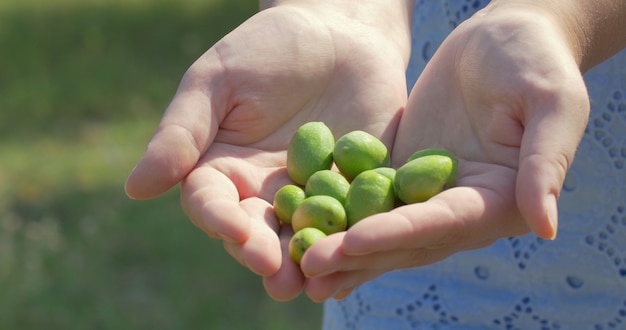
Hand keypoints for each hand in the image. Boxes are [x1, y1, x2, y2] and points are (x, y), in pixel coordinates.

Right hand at [124, 3, 411, 300]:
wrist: (336, 33)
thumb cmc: (265, 50)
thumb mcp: (217, 82)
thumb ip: (181, 133)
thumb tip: (135, 188)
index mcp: (223, 172)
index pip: (213, 205)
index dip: (221, 221)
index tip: (236, 232)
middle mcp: (264, 194)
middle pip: (259, 234)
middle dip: (267, 255)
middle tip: (278, 276)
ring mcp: (312, 196)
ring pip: (306, 238)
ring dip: (310, 263)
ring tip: (315, 283)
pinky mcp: (357, 191)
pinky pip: (356, 221)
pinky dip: (357, 240)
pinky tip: (362, 256)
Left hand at [301, 5, 589, 301]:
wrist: (504, 39)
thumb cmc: (535, 60)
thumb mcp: (551, 102)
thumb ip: (544, 163)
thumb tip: (544, 227)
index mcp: (499, 200)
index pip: (444, 222)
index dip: (399, 233)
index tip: (354, 241)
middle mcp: (460, 208)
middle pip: (406, 239)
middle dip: (357, 253)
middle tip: (306, 265)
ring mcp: (428, 194)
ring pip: (381, 228)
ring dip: (341, 247)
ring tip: (296, 262)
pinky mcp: (402, 174)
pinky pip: (367, 198)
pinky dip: (338, 215)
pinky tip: (301, 226)